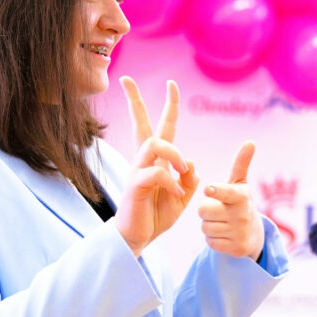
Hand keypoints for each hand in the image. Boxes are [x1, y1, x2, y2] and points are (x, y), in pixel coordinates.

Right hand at [114, 76, 199, 256]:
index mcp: (157, 161)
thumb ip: (188, 179)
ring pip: (153, 143)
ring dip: (174, 153)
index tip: (171, 84)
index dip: (169, 106)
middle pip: (141, 125)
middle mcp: (145, 162)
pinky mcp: (134, 186)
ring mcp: (137, 172)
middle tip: (126, 79)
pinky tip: (176, 195)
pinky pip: (155, 173)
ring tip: (182, 170)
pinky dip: (171, 182)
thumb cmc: (155, 216)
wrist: (137, 238)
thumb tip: (190, 164)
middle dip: (134, 100)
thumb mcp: (181, 197)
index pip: (163, 127)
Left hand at [197, 141, 264, 260]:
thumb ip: (241, 163)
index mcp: (242, 197)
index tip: (209, 189)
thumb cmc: (240, 203)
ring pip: (205, 227)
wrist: (255, 234)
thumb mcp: (241, 184)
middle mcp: (242, 215)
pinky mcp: (236, 249)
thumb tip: (250, 141)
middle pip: (204, 210)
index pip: (225, 192)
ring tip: (221, 222)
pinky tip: (223, 234)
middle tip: (216, 209)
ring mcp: (240, 233)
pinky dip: (213, 239)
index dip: (215, 190)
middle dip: (205, 210)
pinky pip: (210, 242)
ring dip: (208, 225)